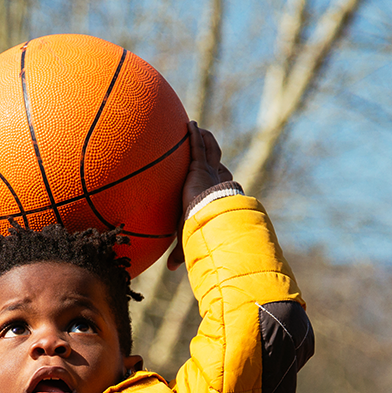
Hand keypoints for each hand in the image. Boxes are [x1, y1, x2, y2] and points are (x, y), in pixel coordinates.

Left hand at [167, 122, 232, 269]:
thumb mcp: (189, 238)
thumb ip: (179, 251)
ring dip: (206, 140)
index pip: (221, 183)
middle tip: (209, 150)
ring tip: (198, 129)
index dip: (220, 178)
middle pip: (218, 164)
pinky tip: (189, 124)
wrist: (210, 216)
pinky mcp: (199, 165)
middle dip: (214, 155)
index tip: (218, 176)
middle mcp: (215, 181)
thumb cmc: (203, 228)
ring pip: (210, 150)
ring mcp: (208, 171)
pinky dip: (194, 134)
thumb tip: (170, 269)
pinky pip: (197, 145)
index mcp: (215, 196)